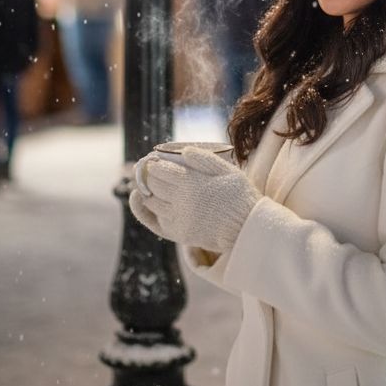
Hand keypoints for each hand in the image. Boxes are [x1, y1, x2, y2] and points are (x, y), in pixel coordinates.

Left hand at [129, 145, 260, 252]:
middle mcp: (182, 202)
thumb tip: (183, 151)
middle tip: (144, 167)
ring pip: (151, 202)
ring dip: (145, 190)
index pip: (162, 171)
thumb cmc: (240, 196)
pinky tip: (139, 199)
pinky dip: (144, 210)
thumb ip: (205, 159)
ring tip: (145, 181)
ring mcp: (179, 220)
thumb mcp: (228, 170)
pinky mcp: (179, 234)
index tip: (151, 159)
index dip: (153, 163)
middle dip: (146, 174)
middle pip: (153, 185)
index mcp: (193, 184)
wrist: (247, 228)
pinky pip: (155, 221)